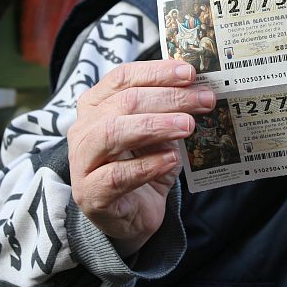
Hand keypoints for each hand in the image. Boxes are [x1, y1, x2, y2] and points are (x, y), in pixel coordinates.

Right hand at [68, 59, 214, 256]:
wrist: (133, 214)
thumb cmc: (144, 164)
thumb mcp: (159, 132)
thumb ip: (170, 111)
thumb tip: (199, 90)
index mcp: (96, 104)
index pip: (122, 77)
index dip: (156, 72)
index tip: (189, 73)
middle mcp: (84, 128)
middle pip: (123, 102)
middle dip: (168, 98)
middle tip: (203, 100)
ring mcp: (82, 161)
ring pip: (112, 133)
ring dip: (156, 126)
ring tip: (188, 126)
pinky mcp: (90, 193)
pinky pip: (117, 176)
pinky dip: (148, 165)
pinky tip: (172, 160)